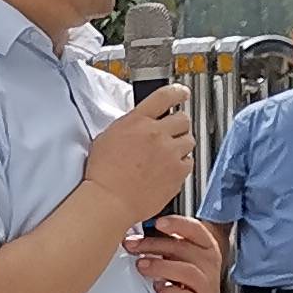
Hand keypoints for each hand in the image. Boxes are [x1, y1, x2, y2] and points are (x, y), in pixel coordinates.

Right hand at [87, 84, 196, 218]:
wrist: (110, 200)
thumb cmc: (103, 174)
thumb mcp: (108, 137)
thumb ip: (129, 125)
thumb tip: (138, 122)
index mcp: (138, 121)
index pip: (165, 96)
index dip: (178, 92)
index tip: (183, 93)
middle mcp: (156, 134)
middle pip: (183, 118)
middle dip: (179, 124)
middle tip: (172, 132)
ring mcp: (169, 153)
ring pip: (189, 140)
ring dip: (181, 144)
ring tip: (168, 155)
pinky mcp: (177, 172)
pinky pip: (189, 161)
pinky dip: (182, 164)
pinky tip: (169, 169)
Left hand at [124, 214, 226, 292]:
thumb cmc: (184, 285)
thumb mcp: (178, 260)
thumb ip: (164, 245)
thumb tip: (134, 234)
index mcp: (205, 248)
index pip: (195, 229)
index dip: (177, 224)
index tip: (157, 222)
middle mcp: (209, 264)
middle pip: (183, 249)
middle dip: (154, 245)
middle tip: (132, 245)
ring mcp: (206, 286)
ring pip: (187, 271)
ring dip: (161, 266)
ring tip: (141, 265)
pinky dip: (170, 291)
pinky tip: (158, 288)